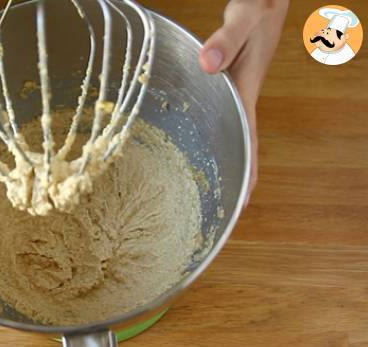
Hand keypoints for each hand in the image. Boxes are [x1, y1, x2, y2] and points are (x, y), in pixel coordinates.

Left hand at [199, 0, 288, 204]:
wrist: (263, 0)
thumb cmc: (257, 8)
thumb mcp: (243, 21)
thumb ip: (224, 42)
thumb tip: (207, 67)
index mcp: (245, 91)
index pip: (247, 139)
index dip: (245, 171)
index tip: (241, 203)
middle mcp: (240, 98)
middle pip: (238, 145)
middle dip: (234, 178)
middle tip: (220, 211)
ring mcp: (233, 93)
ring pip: (227, 134)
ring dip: (223, 160)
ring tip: (206, 190)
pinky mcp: (225, 86)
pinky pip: (218, 118)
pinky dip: (212, 136)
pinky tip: (197, 145)